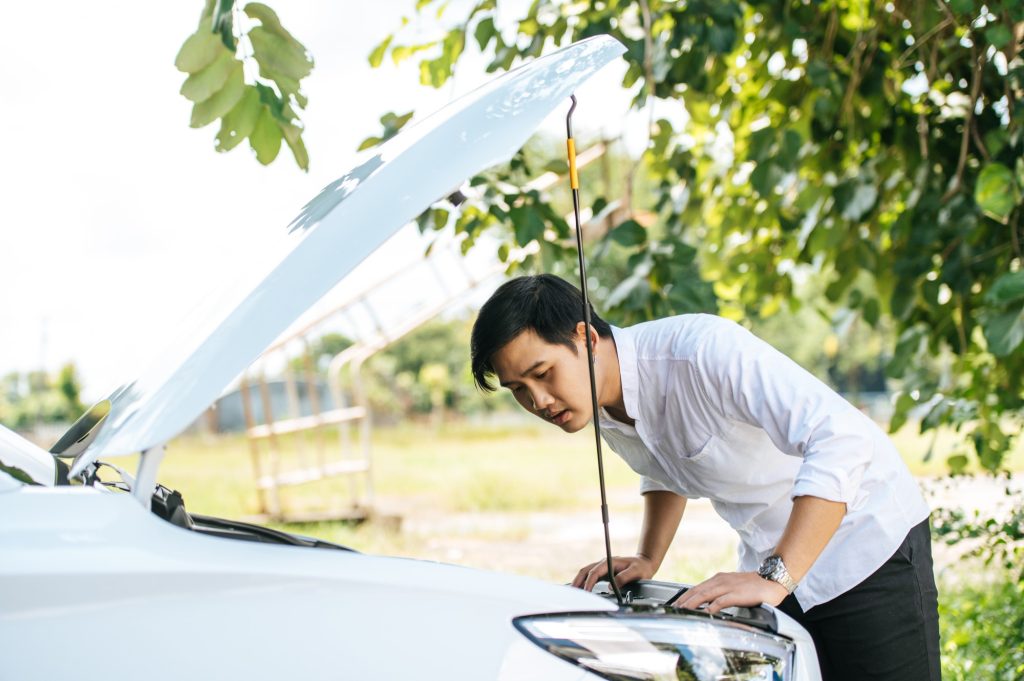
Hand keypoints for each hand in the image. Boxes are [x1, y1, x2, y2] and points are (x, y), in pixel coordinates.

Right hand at [572, 555, 655, 591]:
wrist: (644, 563)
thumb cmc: (641, 567)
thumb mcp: (636, 572)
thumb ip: (624, 577)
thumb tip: (611, 586)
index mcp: (610, 562)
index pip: (595, 572)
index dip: (589, 582)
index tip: (586, 592)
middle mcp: (604, 564)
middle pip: (586, 570)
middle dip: (578, 580)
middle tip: (572, 592)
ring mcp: (603, 568)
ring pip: (586, 572)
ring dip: (579, 581)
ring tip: (573, 592)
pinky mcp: (604, 573)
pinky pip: (590, 576)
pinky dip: (584, 582)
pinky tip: (581, 589)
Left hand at [672, 571, 787, 613]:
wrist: (771, 581)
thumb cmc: (753, 586)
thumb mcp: (732, 587)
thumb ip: (720, 593)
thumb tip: (709, 603)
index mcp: (719, 579)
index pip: (697, 587)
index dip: (685, 595)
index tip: (676, 603)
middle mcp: (721, 581)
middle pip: (698, 590)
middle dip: (684, 600)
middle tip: (674, 608)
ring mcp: (728, 586)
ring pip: (706, 594)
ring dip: (693, 602)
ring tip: (684, 610)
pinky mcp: (737, 594)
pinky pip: (722, 600)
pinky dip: (713, 606)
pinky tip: (706, 611)